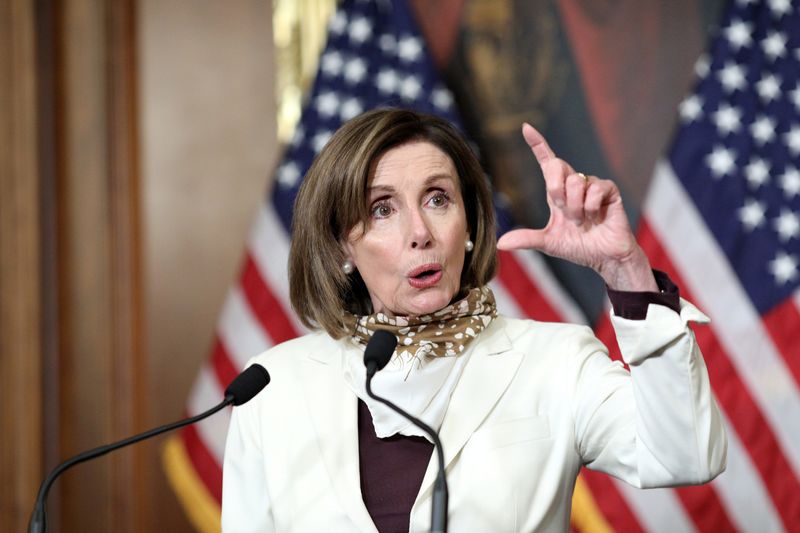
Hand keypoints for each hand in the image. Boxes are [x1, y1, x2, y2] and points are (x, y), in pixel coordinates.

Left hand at [497, 123, 657, 291]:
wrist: (604, 258)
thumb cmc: (579, 247)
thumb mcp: (548, 243)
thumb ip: (526, 240)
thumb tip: (501, 243)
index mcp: (557, 193)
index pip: (547, 162)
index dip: (538, 144)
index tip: (526, 128)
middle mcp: (574, 185)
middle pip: (557, 166)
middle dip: (555, 189)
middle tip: (563, 210)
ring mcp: (592, 186)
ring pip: (576, 181)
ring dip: (575, 207)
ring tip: (582, 221)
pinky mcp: (609, 191)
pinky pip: (595, 189)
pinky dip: (591, 208)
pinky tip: (596, 217)